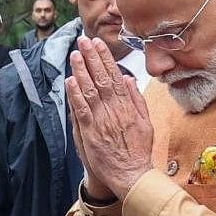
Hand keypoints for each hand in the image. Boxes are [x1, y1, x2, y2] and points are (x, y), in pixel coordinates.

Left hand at [64, 36, 151, 197]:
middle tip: (84, 41)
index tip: (98, 44)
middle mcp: (115, 111)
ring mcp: (103, 122)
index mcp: (128, 107)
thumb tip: (128, 78)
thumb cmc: (137, 150)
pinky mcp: (91, 133)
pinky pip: (82, 111)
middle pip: (102, 79)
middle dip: (92, 58)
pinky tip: (70, 81)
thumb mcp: (145, 122)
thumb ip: (136, 99)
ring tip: (75, 54)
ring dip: (82, 71)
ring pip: (91, 91)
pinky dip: (76, 95)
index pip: (115, 77)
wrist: (132, 174)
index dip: (106, 59)